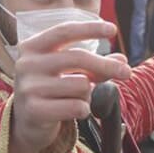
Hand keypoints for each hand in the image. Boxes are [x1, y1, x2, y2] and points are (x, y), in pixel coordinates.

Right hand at [11, 20, 128, 152]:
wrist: (26, 123)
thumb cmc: (51, 91)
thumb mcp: (69, 72)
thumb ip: (94, 65)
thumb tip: (122, 60)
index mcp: (33, 47)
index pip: (65, 31)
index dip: (90, 28)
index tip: (113, 29)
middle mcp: (27, 64)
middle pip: (78, 57)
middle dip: (107, 65)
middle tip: (127, 73)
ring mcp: (28, 87)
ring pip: (81, 85)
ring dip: (88, 94)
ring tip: (78, 98)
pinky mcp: (34, 110)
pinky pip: (77, 106)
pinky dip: (84, 109)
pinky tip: (74, 110)